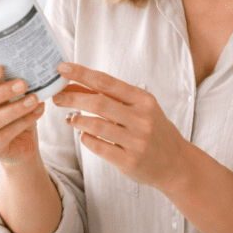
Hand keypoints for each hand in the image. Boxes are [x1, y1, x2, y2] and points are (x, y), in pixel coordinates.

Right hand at [0, 64, 45, 164]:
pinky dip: (24, 121)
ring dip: (16, 108)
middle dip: (2, 91)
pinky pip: (5, 134)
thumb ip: (6, 81)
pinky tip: (37, 112)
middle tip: (23, 83)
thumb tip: (21, 66)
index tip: (1, 68)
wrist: (19, 141)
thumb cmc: (9, 110)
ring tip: (34, 99)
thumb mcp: (6, 94)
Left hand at [52, 63, 187, 190]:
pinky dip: (85, 138)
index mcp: (143, 100)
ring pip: (96, 126)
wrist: (175, 163)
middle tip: (56, 97)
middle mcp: (142, 119)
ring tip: (69, 118)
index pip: (106, 82)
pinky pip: (99, 147)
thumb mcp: (139, 108)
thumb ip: (111, 98)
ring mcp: (136, 141)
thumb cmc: (152, 130)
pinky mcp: (129, 161)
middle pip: (98, 103)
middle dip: (72, 98)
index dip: (81, 73)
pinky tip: (83, 134)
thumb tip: (74, 85)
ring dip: (77, 120)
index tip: (62, 68)